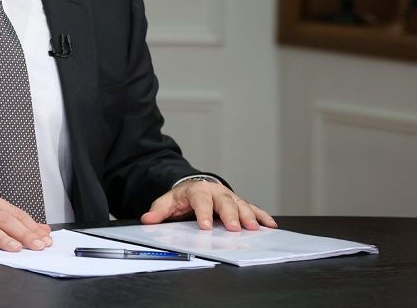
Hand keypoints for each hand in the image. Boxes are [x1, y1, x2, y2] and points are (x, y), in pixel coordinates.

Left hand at [140, 179, 276, 231]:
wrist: (195, 187)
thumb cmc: (182, 198)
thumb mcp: (168, 202)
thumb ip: (159, 211)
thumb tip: (147, 219)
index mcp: (197, 190)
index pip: (200, 200)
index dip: (203, 213)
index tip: (205, 227)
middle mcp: (216, 191)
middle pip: (224, 202)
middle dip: (231, 215)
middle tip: (235, 228)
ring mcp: (229, 197)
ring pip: (240, 204)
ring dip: (249, 216)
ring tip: (255, 228)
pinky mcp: (239, 203)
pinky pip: (253, 208)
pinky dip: (262, 216)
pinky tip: (269, 225)